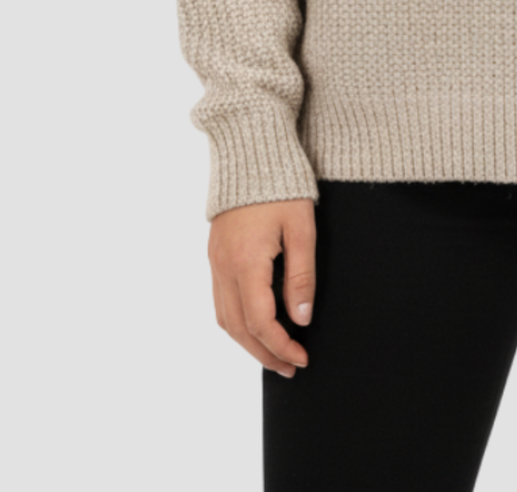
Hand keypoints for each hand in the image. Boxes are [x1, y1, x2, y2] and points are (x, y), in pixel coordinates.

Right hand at [207, 197, 317, 375]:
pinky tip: (255, 325)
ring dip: (248, 343)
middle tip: (290, 368)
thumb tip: (301, 320)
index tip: (302, 358)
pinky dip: (237, 322)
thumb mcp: (301, 227)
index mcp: (246, 262)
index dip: (280, 346)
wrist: (251, 149)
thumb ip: (301, 275)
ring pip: (225, 318)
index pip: (259, 322)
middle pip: (238, 329)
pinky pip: (220, 301)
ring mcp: (215, 261)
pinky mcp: (215, 254)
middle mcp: (224, 267)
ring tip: (275, 354)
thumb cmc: (282, 184)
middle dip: (264, 354)